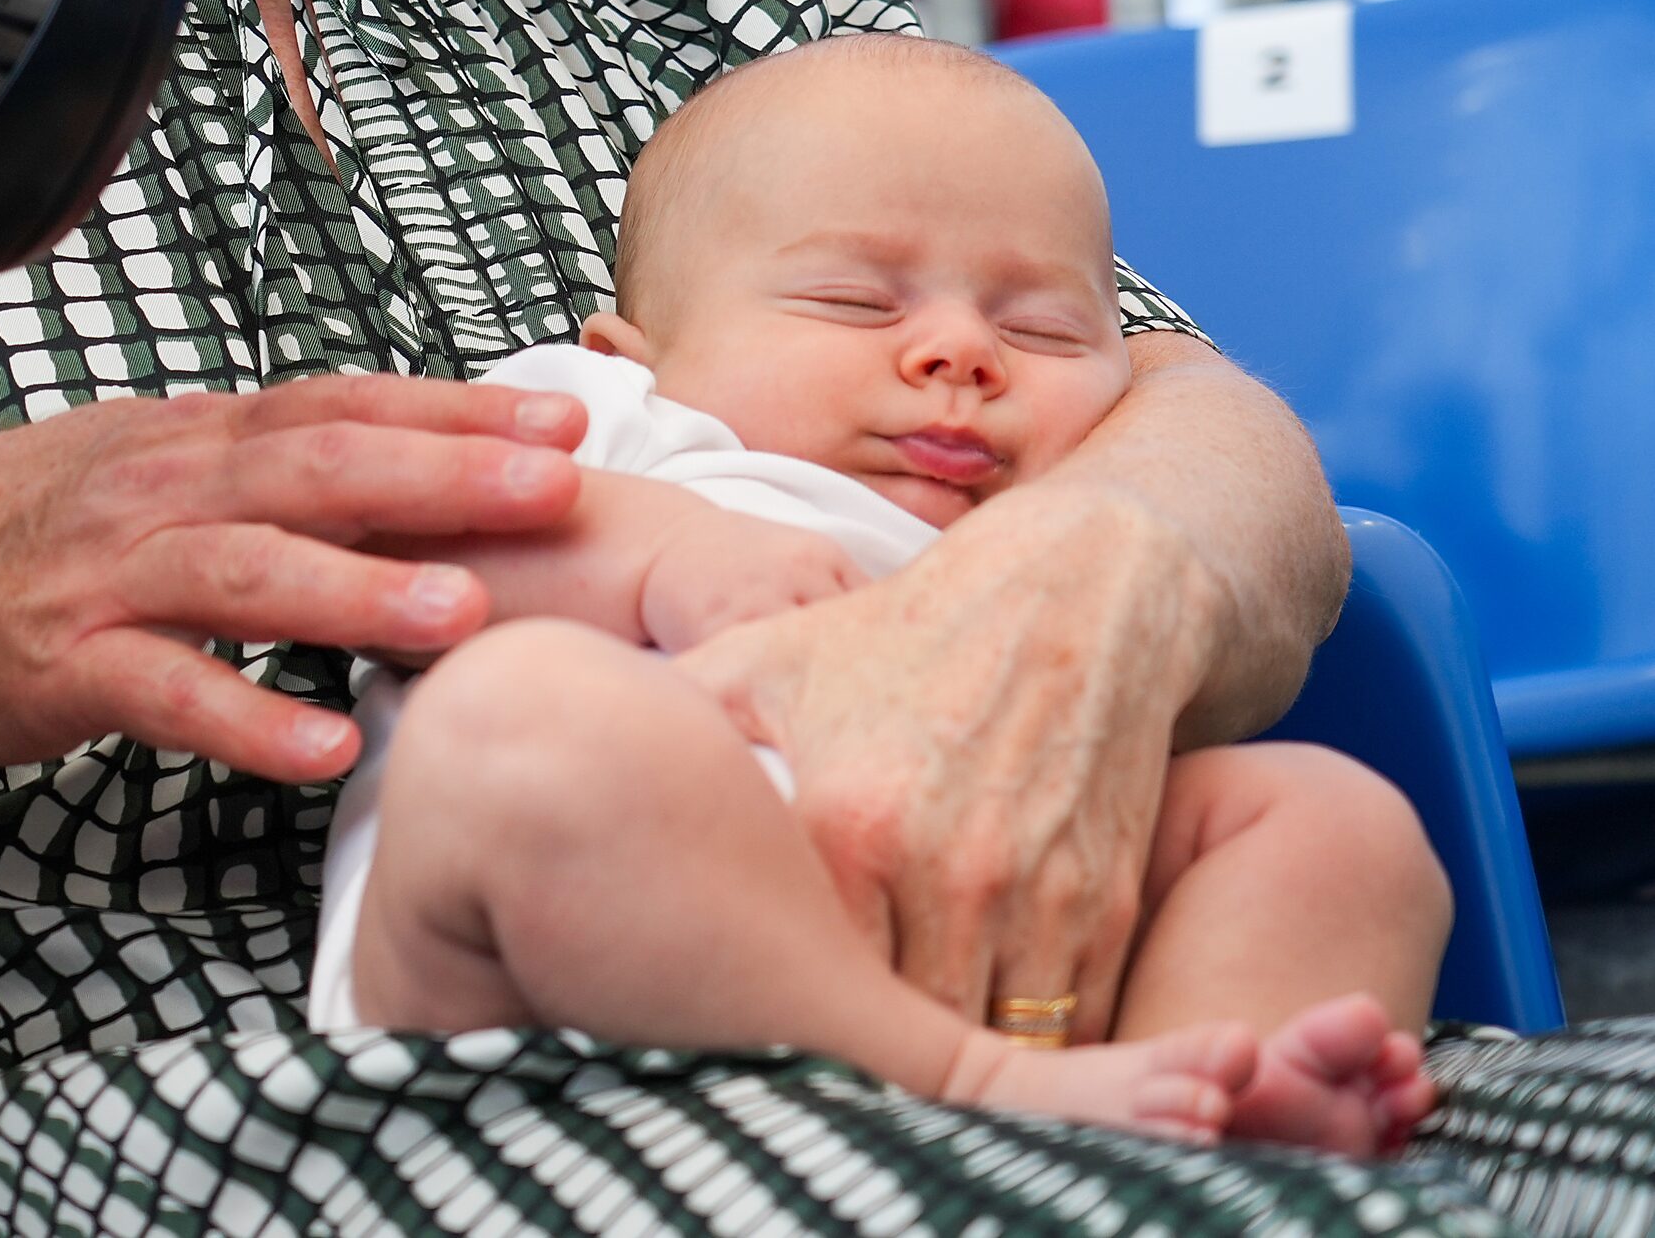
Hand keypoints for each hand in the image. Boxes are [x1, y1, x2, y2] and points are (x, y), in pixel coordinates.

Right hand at [0, 376, 588, 782]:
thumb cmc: (40, 526)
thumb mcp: (162, 469)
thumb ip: (278, 470)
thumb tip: (424, 470)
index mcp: (200, 442)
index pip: (341, 408)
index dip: (451, 413)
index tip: (558, 426)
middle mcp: (164, 492)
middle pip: (314, 470)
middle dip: (441, 477)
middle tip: (551, 491)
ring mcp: (112, 577)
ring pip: (246, 573)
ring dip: (358, 592)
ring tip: (461, 616)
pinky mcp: (63, 665)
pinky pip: (164, 692)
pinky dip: (246, 720)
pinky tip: (324, 749)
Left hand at [674, 483, 1218, 1040]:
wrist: (1071, 590)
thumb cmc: (895, 631)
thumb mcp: (764, 656)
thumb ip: (668, 716)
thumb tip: (557, 748)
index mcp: (846, 821)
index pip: (791, 980)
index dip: (758, 1015)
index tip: (731, 1021)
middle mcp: (943, 869)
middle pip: (884, 1036)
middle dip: (843, 1062)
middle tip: (800, 1064)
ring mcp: (1032, 894)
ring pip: (976, 1047)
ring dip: (932, 1067)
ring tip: (878, 1065)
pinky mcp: (1100, 907)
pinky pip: (1063, 1029)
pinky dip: (1018, 1052)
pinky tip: (965, 1037)